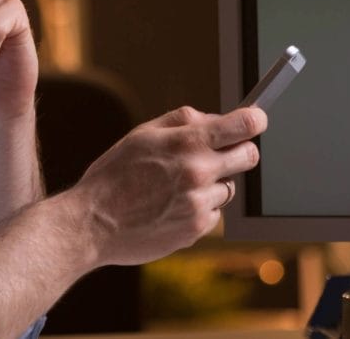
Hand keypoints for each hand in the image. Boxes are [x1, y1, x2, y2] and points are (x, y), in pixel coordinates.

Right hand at [72, 106, 267, 265]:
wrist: (92, 223)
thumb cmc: (113, 176)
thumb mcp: (142, 134)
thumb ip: (183, 121)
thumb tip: (215, 119)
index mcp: (186, 143)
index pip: (243, 126)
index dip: (255, 120)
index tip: (256, 119)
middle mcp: (199, 172)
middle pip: (249, 157)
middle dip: (239, 152)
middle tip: (219, 154)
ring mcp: (200, 203)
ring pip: (229, 187)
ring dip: (213, 184)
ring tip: (177, 187)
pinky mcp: (197, 229)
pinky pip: (213, 212)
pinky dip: (200, 208)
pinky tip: (171, 207)